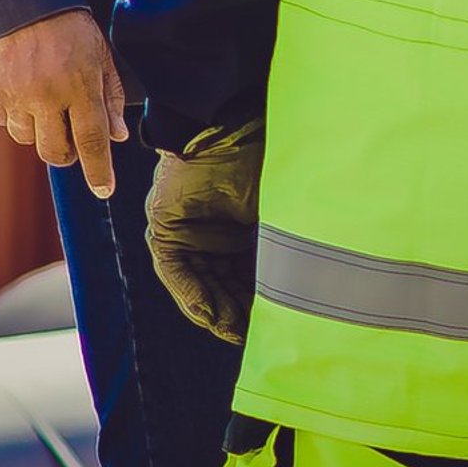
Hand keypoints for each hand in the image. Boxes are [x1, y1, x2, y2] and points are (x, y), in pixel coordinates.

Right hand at [0, 9, 127, 199]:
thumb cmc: (65, 23)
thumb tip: (116, 135)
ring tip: (42, 96)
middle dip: (66, 152)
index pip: (91, 141)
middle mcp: (46, 95)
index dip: (98, 170)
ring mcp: (15, 96)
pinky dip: (15, 112)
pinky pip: (5, 121)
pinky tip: (21, 85)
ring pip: (28, 138)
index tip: (104, 190)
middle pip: (56, 151)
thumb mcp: (99, 51)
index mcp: (79, 84)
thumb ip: (110, 94)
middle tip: (69, 132)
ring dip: (39, 128)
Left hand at [145, 120, 264, 344]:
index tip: (274, 330)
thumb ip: (281, 256)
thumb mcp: (278, 218)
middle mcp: (212, 236)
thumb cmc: (262, 164)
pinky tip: (210, 314)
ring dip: (217, 312)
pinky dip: (192, 294)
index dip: (258, 306)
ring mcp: (187, 234)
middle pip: (222, 288)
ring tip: (235, 333)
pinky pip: (176, 271)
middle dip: (237, 316)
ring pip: (199, 286)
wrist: (228, 127)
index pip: (247, 280)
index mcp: (241, 231)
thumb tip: (302, 299)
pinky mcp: (165, 229)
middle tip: (253, 339)